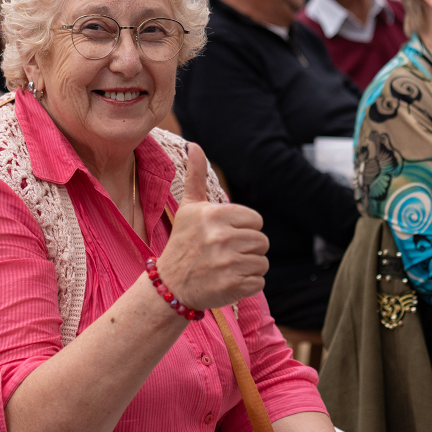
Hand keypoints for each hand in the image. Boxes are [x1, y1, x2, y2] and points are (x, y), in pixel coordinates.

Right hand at [156, 143, 268, 310]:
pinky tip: (227, 282)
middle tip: (224, 255)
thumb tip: (194, 145)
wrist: (169, 286)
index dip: (243, 229)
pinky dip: (247, 285)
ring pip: (262, 262)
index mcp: (214, 215)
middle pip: (262, 242)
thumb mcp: (188, 208)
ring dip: (248, 267)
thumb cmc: (183, 243)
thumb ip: (194, 176)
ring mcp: (227, 263)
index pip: (256, 221)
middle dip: (247, 249)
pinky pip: (259, 282)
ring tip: (225, 268)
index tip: (224, 236)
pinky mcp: (233, 286)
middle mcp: (221, 237)